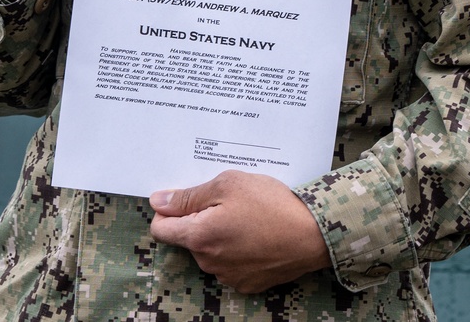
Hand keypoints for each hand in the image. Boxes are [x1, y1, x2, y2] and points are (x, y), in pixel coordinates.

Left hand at [149, 170, 329, 292]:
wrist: (311, 235)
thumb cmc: (269, 204)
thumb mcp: (227, 185)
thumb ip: (189, 196)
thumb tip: (157, 201)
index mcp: (199, 236)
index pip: (161, 229)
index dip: (167, 211)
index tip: (185, 198)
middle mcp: (209, 262)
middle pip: (188, 238)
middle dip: (199, 219)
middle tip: (226, 200)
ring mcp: (228, 276)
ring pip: (210, 250)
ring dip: (219, 234)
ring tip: (246, 215)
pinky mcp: (246, 284)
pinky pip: (230, 263)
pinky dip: (236, 249)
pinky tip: (255, 234)